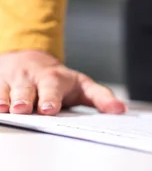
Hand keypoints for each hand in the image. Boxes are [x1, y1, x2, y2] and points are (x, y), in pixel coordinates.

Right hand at [0, 50, 125, 114]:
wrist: (28, 60)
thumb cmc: (59, 80)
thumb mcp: (83, 86)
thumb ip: (101, 98)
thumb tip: (120, 110)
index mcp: (55, 78)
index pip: (54, 89)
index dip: (51, 98)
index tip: (50, 108)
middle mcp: (33, 77)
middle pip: (29, 88)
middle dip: (29, 98)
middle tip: (28, 109)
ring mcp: (12, 79)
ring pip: (6, 88)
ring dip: (5, 98)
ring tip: (7, 109)